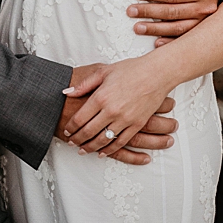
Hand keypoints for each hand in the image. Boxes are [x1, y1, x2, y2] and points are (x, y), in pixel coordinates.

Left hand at [62, 58, 177, 156]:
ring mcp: (125, 119)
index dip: (71, 127)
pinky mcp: (137, 124)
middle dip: (78, 140)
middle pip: (89, 131)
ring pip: (104, 140)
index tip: (67, 130)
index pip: (80, 118)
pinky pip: (121, 141)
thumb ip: (84, 84)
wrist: (156, 73)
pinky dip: (110, 149)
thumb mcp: (103, 72)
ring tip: (84, 150)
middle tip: (71, 143)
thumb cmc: (131, 70)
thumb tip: (66, 92)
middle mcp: (111, 110)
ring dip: (91, 147)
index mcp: (101, 97)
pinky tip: (103, 152)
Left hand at [128, 0, 218, 46]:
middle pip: (173, 12)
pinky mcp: (201, 33)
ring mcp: (204, 23)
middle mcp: (206, 9)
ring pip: (177, 28)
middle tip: (131, 11)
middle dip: (149, 12)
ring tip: (138, 28)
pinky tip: (156, 43)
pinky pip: (184, 39)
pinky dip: (170, 42)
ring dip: (155, 29)